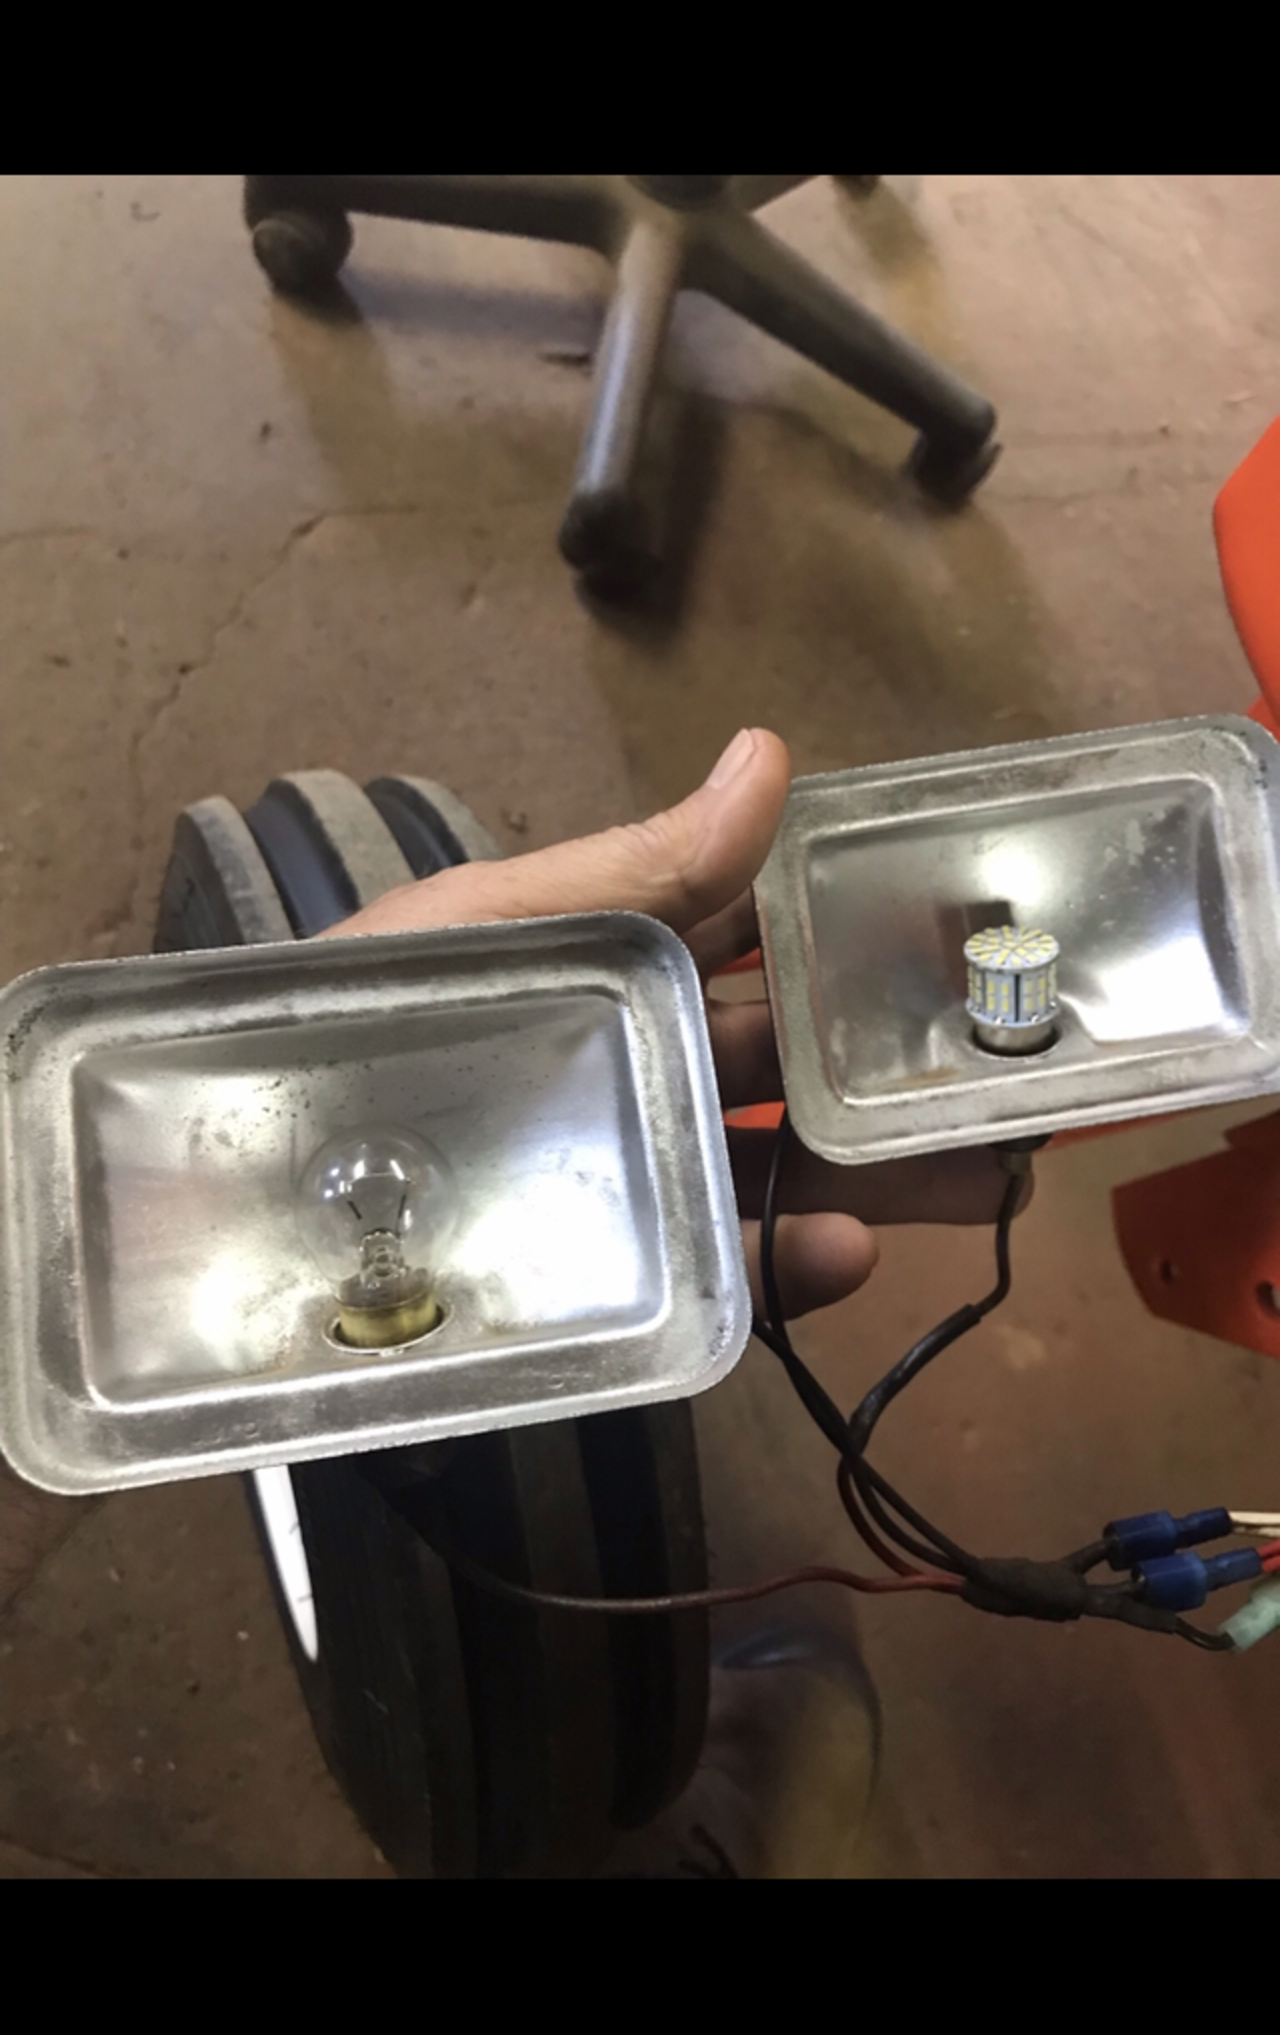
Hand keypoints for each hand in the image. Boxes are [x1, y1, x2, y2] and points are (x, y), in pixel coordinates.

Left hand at [333, 729, 1025, 1319]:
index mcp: (628, 965)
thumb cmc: (352, 1032)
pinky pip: (723, 1275)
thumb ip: (634, 872)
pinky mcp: (616, 1278)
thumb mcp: (493, 935)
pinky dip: (791, 1268)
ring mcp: (639, 1176)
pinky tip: (847, 1250)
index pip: (767, 936)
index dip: (860, 927)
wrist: (231, 1199)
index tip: (965, 924)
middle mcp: (651, 1068)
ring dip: (891, 1175)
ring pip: (791, 1171)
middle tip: (1019, 1073)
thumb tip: (770, 756)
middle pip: (801, 1064)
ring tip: (986, 1174)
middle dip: (903, 1065)